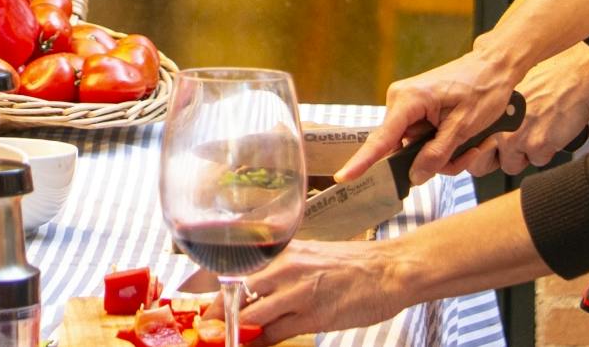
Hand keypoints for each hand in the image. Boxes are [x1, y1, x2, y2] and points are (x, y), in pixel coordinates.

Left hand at [183, 239, 414, 343]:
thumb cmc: (352, 264)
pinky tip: (255, 343)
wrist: (389, 270)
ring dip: (237, 330)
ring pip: (251, 316)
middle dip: (218, 315)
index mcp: (283, 251)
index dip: (212, 290)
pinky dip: (260, 341)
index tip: (199, 304)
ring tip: (228, 337)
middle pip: (235, 294)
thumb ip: (282, 271)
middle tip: (208, 328)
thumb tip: (254, 289)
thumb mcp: (310, 257)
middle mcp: (285, 269)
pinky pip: (274, 333)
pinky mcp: (313, 316)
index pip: (235, 269)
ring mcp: (298, 293)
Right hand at [338, 47, 523, 186]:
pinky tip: (467, 140)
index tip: (343, 176)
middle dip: (434, 161)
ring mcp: (408, 107)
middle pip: (404, 150)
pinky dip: (444, 147)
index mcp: (407, 100)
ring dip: (444, 155)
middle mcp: (400, 102)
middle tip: (468, 153)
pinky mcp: (417, 112)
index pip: (381, 138)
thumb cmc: (482, 88)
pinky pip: (423, 141)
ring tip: (474, 144)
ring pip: (416, 149)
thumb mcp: (464, 126)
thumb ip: (438, 153)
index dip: (362, 161)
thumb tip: (414, 176)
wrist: (493, 67)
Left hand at [460, 44, 588, 177]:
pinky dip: (545, 151)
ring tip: (535, 133)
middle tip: (510, 147)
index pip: (467, 145)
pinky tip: (550, 132)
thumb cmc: (546, 75)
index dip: (476, 150)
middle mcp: (498, 127)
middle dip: (495, 158)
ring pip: (512, 165)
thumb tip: (485, 126)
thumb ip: (493, 110)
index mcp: (487, 112)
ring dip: (522, 155)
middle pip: (483, 164)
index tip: (483, 149)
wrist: (574, 74)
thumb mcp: (509, 90)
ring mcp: (518, 138)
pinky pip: (538, 160)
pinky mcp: (539, 145)